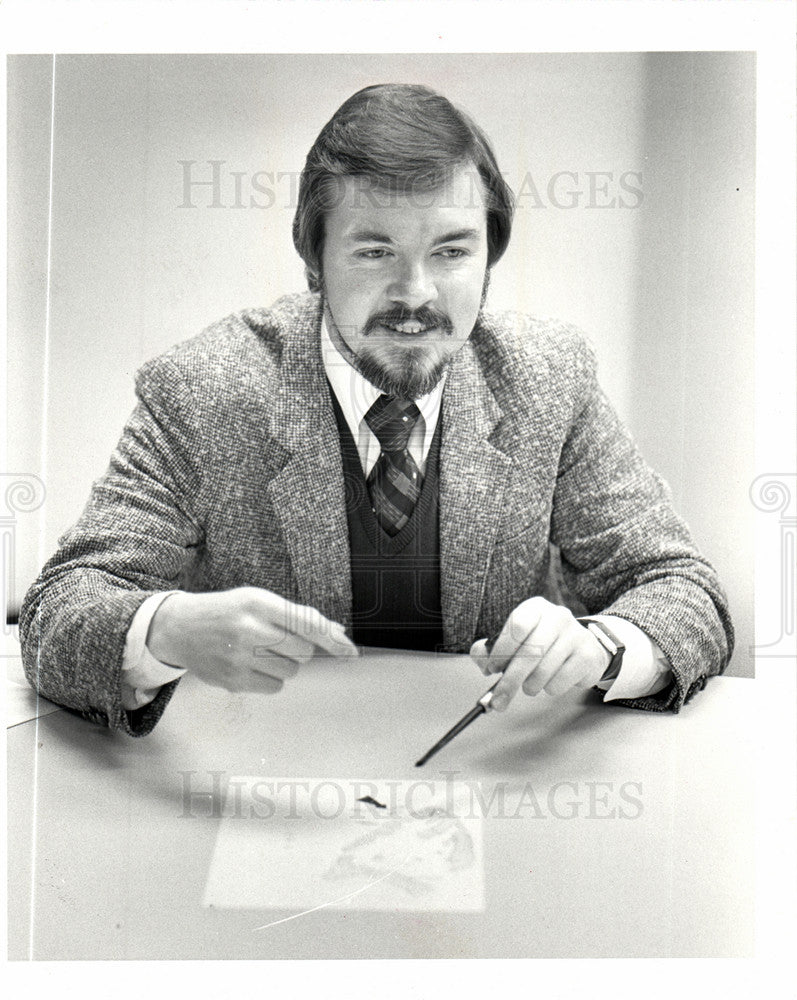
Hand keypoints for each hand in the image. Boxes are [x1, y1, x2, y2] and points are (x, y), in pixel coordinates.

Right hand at [146, 587, 356, 694]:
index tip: (351, 651)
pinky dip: (271, 678)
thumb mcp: (258, 600)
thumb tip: (336, 631)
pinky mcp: (233, 680)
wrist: (179, 628)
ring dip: (284, 664)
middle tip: (277, 640)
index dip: (332, 639)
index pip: (307, 623)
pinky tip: (252, 665)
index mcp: (258, 603)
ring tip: (260, 651)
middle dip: (299, 648)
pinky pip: (275, 687)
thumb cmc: (227, 612)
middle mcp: (249, 629)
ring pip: (291, 671)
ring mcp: (240, 657)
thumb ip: (296, 615)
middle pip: (303, 651)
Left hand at [469, 596, 609, 710]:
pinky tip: (551, 681)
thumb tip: (480, 658)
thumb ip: (491, 649)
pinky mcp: (588, 656)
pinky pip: (560, 682)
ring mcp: (576, 635)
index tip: (491, 670)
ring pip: (543, 671)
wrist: (582, 647)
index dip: (502, 652)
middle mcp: (558, 616)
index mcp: (535, 608)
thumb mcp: (515, 641)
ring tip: (530, 685)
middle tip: (499, 699)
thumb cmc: (542, 644)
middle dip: (510, 681)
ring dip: (530, 686)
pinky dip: (549, 688)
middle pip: (529, 653)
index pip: (517, 627)